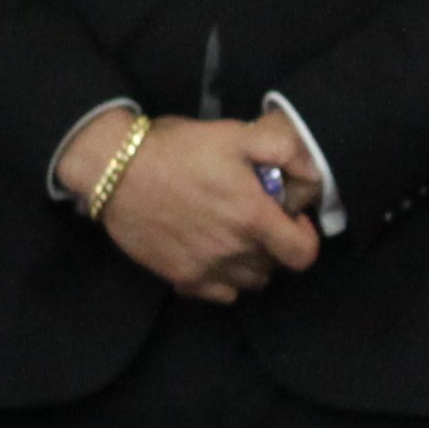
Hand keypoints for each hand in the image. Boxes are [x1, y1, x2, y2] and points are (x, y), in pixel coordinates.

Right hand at [62, 110, 322, 300]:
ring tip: (234, 234)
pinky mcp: (180, 279)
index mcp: (253, 218)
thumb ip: (284, 149)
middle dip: (274, 243)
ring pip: (248, 283)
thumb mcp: (236, 133)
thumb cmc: (178, 149)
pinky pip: (218, 294)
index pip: (303, 254)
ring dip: (250, 263)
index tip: (289, 218)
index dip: (304, 236)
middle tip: (255, 217)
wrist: (116, 170)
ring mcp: (205, 270)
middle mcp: (233, 252)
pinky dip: (222, 279)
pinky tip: (211, 252)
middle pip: (274, 266)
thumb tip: (312, 174)